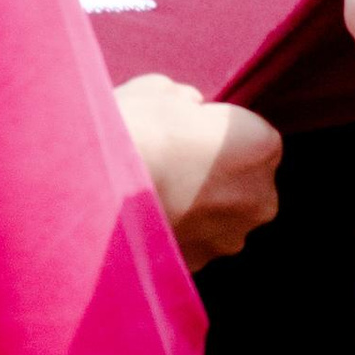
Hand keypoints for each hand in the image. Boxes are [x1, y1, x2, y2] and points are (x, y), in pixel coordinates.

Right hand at [116, 73, 283, 266]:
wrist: (92, 188)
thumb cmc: (133, 130)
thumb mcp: (160, 92)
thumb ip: (186, 101)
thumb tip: (186, 106)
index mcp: (261, 145)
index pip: (255, 136)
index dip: (219, 134)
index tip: (190, 133)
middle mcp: (260, 198)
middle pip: (245, 182)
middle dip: (218, 175)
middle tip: (172, 164)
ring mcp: (230, 237)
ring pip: (221, 217)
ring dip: (198, 208)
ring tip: (154, 193)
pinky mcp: (199, 263)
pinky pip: (194, 241)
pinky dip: (177, 232)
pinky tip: (146, 217)